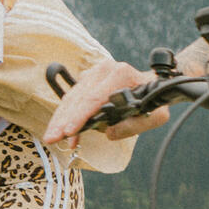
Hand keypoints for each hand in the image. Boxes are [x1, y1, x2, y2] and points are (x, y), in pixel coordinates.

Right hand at [44, 58, 168, 143]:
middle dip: (63, 120)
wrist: (154, 81)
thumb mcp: (156, 115)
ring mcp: (94, 73)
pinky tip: (61, 129)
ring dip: (60, 118)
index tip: (70, 131)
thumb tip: (108, 133)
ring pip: (72, 97)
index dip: (81, 116)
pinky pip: (73, 97)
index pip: (95, 97)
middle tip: (52, 138)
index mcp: (121, 74)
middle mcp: (105, 70)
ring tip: (51, 136)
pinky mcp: (88, 79)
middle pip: (78, 97)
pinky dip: (65, 114)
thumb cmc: (155, 98)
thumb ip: (135, 125)